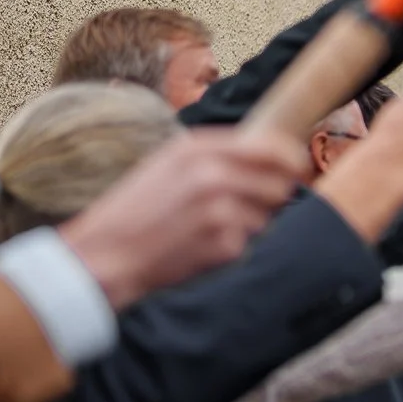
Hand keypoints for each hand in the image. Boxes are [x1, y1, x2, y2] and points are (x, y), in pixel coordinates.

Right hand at [59, 128, 306, 307]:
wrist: (106, 254)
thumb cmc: (136, 209)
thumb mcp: (167, 165)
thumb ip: (215, 154)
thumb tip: (270, 154)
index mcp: (197, 148)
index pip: (272, 147)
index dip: (291, 159)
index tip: (296, 167)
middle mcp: (213, 174)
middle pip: (279, 183)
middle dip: (271, 196)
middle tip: (244, 206)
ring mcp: (221, 210)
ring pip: (266, 216)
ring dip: (247, 224)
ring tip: (205, 227)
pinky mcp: (224, 244)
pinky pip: (247, 243)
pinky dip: (229, 248)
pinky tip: (197, 246)